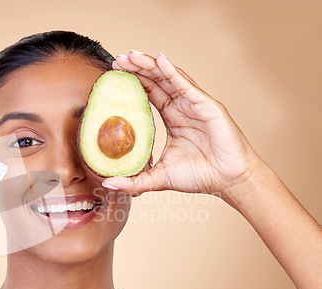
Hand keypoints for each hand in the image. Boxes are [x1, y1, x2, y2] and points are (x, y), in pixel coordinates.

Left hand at [102, 50, 262, 197]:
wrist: (228, 181)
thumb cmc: (200, 176)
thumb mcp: (159, 177)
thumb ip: (134, 181)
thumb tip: (108, 184)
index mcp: (172, 118)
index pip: (149, 93)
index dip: (133, 82)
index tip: (114, 74)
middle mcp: (182, 107)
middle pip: (157, 81)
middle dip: (137, 68)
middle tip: (117, 59)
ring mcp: (195, 104)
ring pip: (170, 78)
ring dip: (150, 65)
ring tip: (131, 56)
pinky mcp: (208, 107)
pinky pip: (187, 86)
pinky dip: (173, 72)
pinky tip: (160, 61)